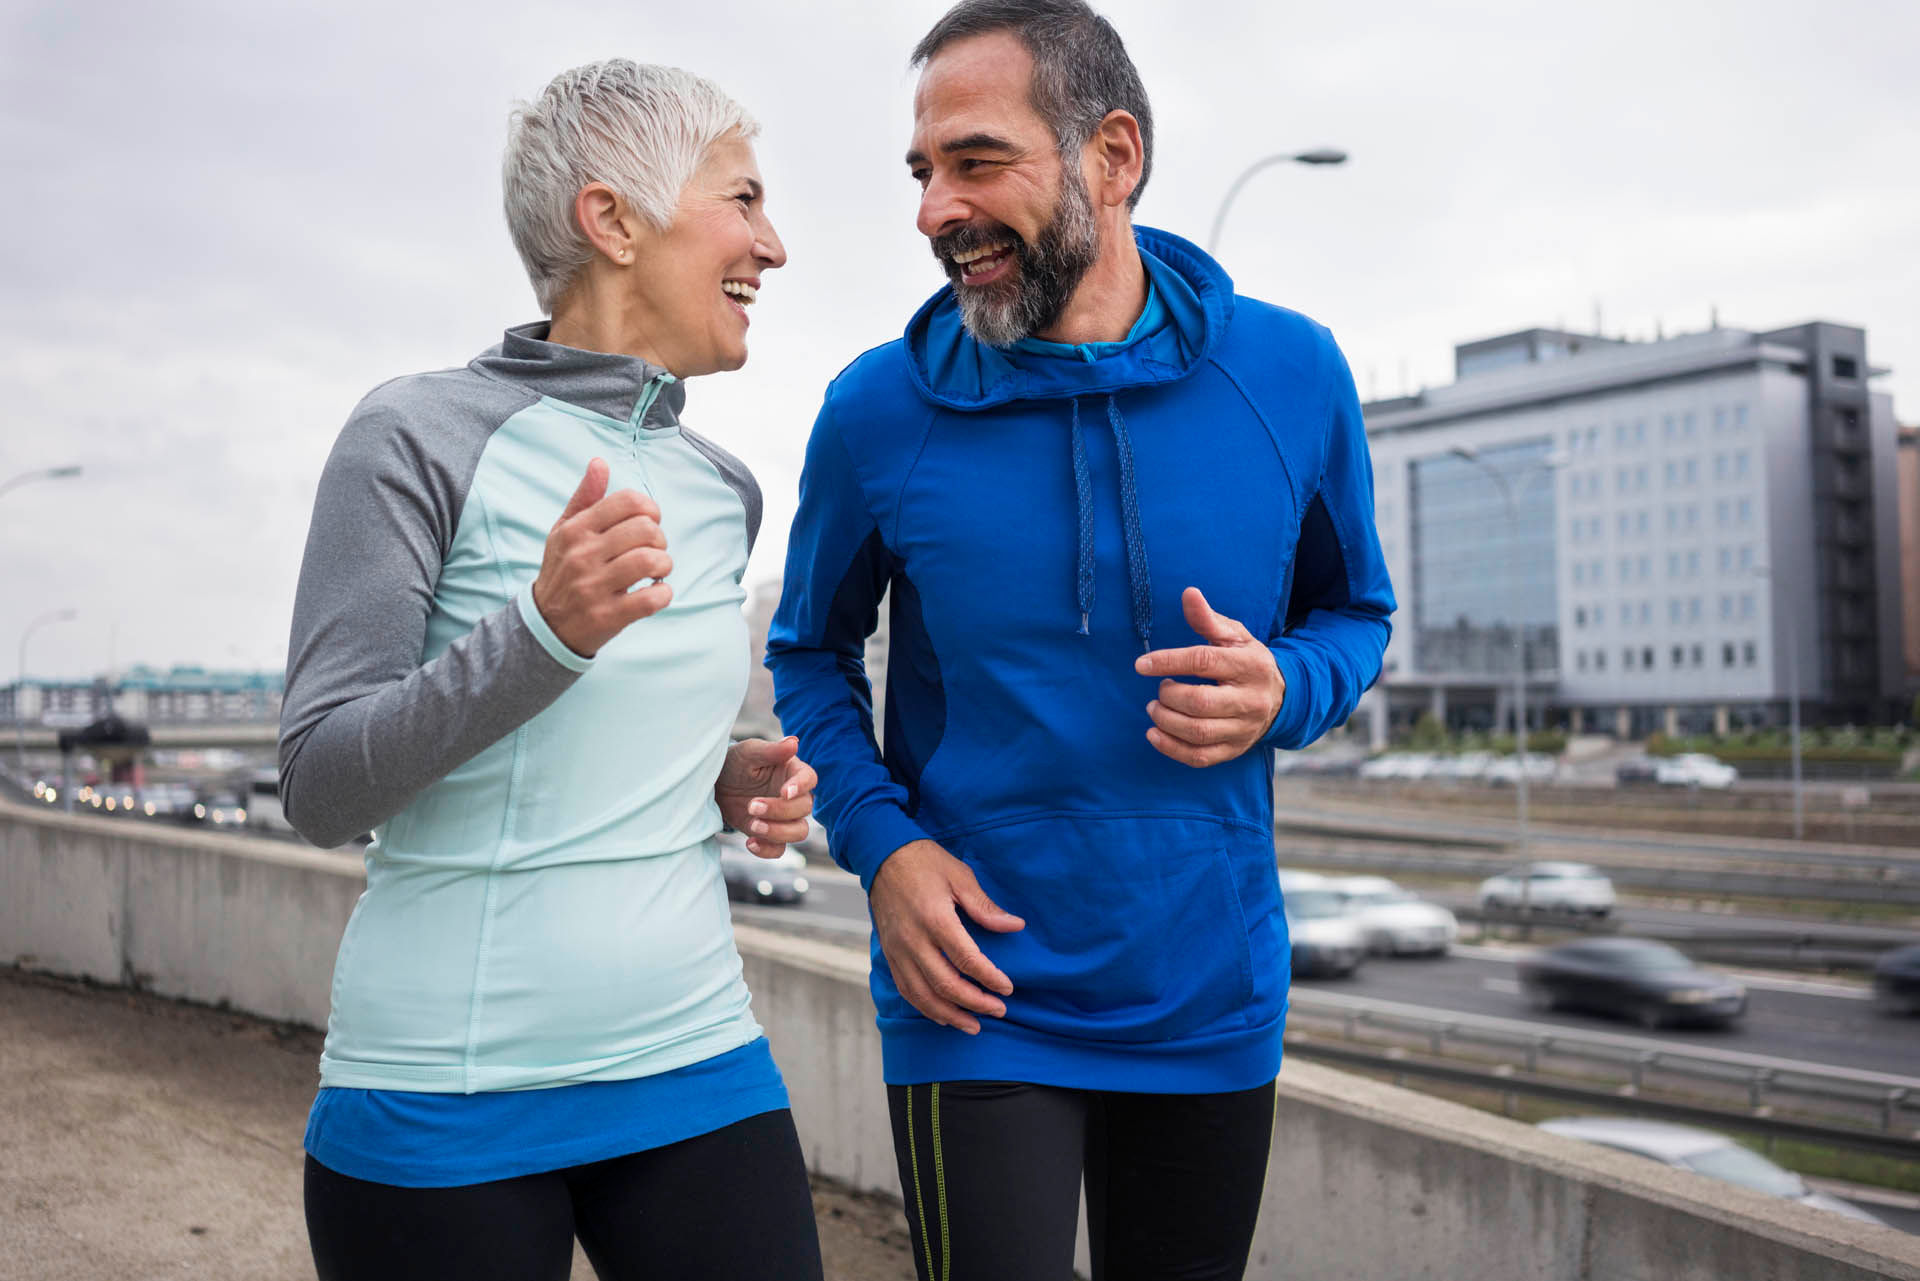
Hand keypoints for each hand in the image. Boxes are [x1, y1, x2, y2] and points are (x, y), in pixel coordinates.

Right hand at [531, 458, 672, 656]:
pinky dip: (663, 594)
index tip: (648, 524)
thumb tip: (600, 463)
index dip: (650, 510)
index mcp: (576, 530)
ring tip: (656, 571)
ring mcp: (594, 587)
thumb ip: (585, 498)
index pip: (628, 502)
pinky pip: (651, 599)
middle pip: (646, 530)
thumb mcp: (564, 531)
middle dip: (660, 539)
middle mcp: (583, 555)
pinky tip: (655, 592)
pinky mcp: (608, 616)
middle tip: (653, 550)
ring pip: (651, 561)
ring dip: (664, 565)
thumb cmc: (563, 570)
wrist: (546, 624)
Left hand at [715, 737, 816, 857]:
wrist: (715, 786)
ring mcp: (783, 818)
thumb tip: (794, 742)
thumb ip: (771, 750)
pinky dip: (767, 850)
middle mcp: (794, 796)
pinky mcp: (770, 835)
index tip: (785, 792)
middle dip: (780, 810)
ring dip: (778, 832)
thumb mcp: (748, 752)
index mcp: (793, 772)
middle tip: (752, 806)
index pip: (809, 779)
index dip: (801, 787)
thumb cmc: (735, 762)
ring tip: (753, 826)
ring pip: (798, 832)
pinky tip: (750, 843)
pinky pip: (779, 849)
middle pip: (804, 808)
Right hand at [869, 839, 1024, 1034]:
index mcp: (935, 919)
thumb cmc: (925, 862)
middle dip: (974, 1003)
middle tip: (998, 1010)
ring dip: (949, 1015)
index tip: (1007, 988)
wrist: (882, 856)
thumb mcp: (960, 876)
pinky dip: (925, 1007)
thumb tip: (1015, 925)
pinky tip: (942, 1016)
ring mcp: (898, 950)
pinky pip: (905, 989)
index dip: (989, 978)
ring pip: (922, 995)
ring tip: (973, 1025)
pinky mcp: (889, 954)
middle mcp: (914, 940)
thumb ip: (985, 906)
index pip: (967, 960)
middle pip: (945, 984)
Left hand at [1133, 587, 1285, 767]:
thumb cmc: (1247, 661)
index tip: (1142, 665)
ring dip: (1166, 721)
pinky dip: (1171, 748)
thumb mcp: (1234, 636)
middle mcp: (1250, 700)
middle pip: (1200, 703)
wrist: (1282, 698)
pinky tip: (1154, 733)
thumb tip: (1188, 593)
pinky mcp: (1235, 750)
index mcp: (1249, 666)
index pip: (1204, 662)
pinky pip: (1199, 757)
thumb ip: (1208, 619)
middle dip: (1169, 696)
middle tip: (1160, 689)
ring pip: (1198, 732)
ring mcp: (1243, 729)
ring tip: (1155, 708)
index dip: (1168, 662)